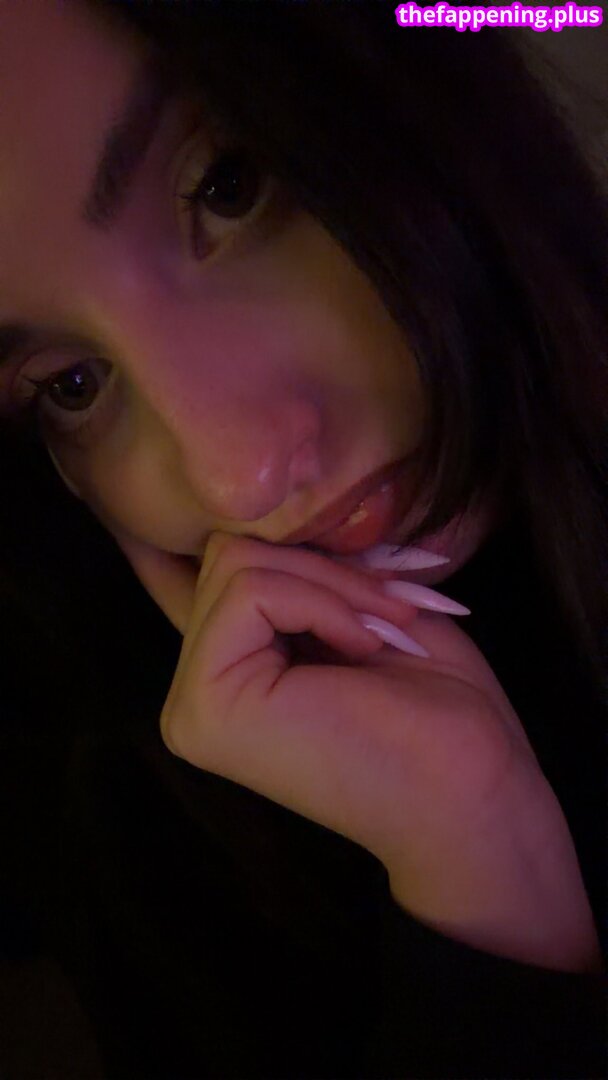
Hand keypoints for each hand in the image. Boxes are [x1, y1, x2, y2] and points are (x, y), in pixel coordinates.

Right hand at [114, 529, 601, 972]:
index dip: (277, 550)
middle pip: (228, 554)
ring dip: (332, 583)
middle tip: (389, 612)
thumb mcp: (357, 610)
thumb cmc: (437, 709)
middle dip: (324, 566)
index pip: (214, 567)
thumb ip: (291, 574)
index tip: (357, 586)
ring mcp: (192, 706)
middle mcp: (190, 695)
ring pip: (237, 562)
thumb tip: (244, 514)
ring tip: (381, 635)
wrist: (475, 794)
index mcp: (225, 676)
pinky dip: (324, 600)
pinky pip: (252, 590)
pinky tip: (361, 650)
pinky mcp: (207, 706)